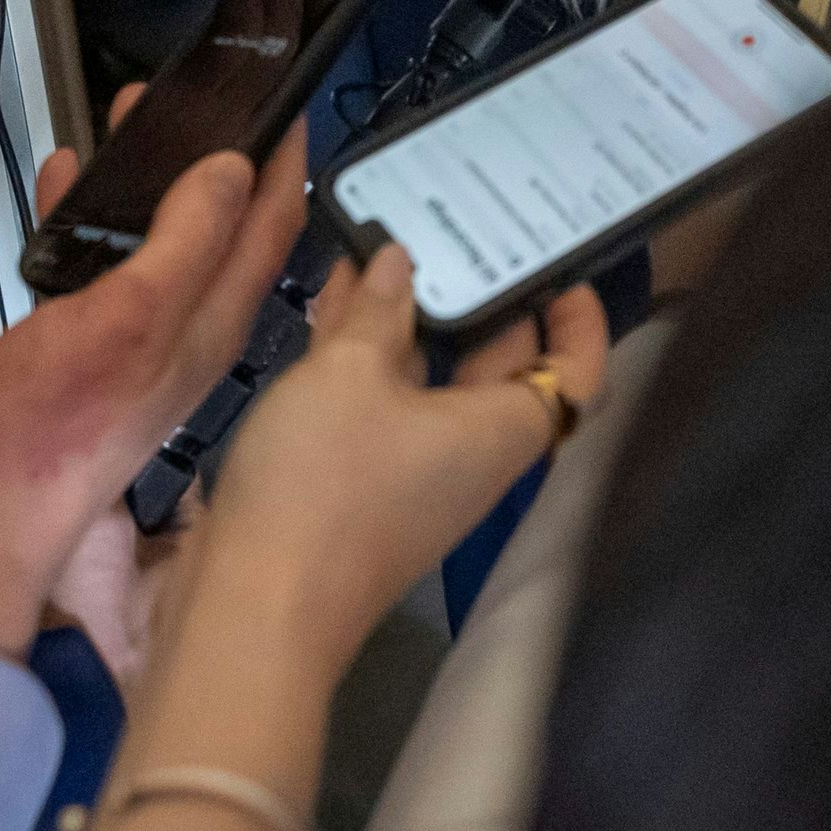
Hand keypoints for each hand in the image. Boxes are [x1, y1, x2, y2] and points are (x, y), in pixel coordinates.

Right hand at [0, 121, 308, 659]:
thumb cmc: (48, 431)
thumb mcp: (131, 321)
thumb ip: (185, 245)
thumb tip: (237, 171)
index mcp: (214, 326)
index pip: (273, 227)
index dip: (286, 159)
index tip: (290, 93)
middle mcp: (184, 336)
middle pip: (220, 229)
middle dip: (220, 158)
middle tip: (210, 90)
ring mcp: (128, 348)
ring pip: (155, 244)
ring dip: (150, 182)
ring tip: (135, 116)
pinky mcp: (75, 357)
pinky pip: (96, 269)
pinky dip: (86, 220)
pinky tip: (64, 183)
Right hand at [183, 247, 608, 666]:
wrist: (253, 610)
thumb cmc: (324, 482)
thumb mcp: (349, 374)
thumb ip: (376, 311)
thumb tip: (399, 262)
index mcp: (501, 430)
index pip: (574, 370)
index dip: (577, 315)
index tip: (558, 260)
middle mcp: (471, 453)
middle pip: (499, 365)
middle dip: (479, 294)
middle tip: (462, 220)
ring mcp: (414, 473)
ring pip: (430, 380)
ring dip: (409, 316)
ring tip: (385, 238)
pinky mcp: (361, 486)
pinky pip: (381, 403)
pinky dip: (364, 352)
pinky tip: (331, 295)